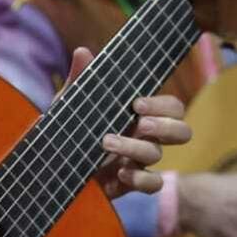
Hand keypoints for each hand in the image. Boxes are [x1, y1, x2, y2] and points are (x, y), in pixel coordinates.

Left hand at [61, 48, 192, 196]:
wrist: (55, 162)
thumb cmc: (71, 127)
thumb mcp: (72, 102)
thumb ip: (80, 79)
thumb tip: (82, 52)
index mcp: (139, 114)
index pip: (171, 107)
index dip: (162, 105)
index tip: (136, 103)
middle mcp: (146, 137)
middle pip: (182, 131)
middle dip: (165, 126)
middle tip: (139, 124)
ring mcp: (140, 161)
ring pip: (159, 154)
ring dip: (135, 148)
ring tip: (106, 143)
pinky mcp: (132, 184)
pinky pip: (153, 184)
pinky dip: (141, 179)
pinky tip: (120, 172)